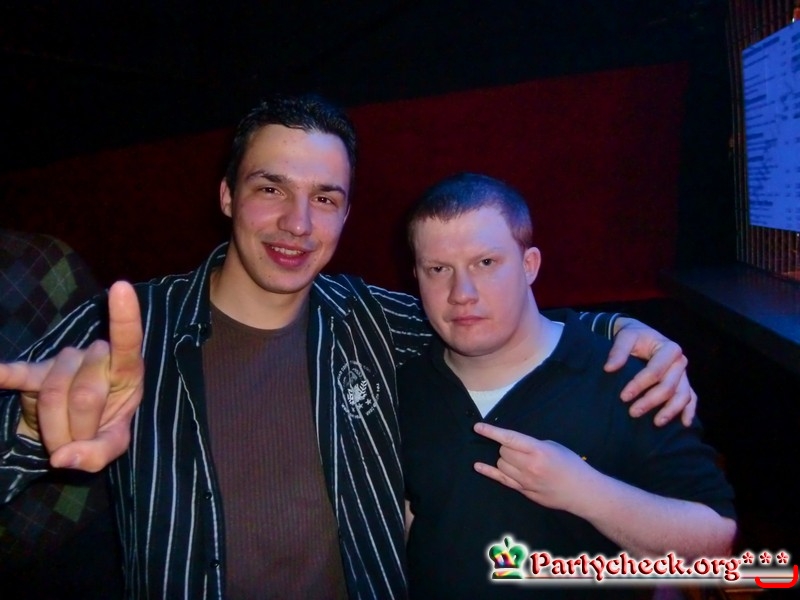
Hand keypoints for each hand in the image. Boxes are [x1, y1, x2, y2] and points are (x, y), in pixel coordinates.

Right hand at [0, 281, 143, 471]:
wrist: (71, 425)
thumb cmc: (101, 426)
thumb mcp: (111, 445)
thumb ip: (97, 454)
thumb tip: (64, 458)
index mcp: (126, 370)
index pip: (128, 341)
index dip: (125, 317)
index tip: (121, 287)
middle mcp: (97, 356)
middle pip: (85, 396)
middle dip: (78, 431)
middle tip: (78, 442)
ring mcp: (64, 361)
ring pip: (55, 395)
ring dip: (54, 428)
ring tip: (62, 433)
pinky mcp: (35, 371)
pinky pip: (20, 373)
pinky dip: (6, 374)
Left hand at [473, 422, 597, 512]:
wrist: (582, 491)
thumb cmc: (571, 464)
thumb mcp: (553, 447)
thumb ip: (532, 445)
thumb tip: (513, 445)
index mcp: (538, 450)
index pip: (509, 439)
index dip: (491, 432)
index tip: (477, 427)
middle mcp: (529, 466)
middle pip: (503, 452)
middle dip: (507, 447)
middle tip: (521, 450)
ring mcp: (525, 480)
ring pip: (501, 464)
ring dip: (505, 459)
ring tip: (520, 461)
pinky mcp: (524, 491)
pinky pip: (501, 480)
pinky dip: (488, 472)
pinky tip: (477, 466)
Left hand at [605, 317, 695, 426]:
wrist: (642, 335)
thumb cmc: (634, 336)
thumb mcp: (625, 337)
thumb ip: (618, 351)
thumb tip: (609, 368)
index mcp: (669, 348)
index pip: (655, 371)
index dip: (639, 385)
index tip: (623, 396)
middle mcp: (680, 362)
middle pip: (669, 386)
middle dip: (651, 401)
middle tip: (632, 413)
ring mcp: (684, 374)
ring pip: (682, 395)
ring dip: (670, 411)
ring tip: (656, 423)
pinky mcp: (684, 383)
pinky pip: (691, 398)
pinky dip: (689, 411)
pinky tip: (684, 424)